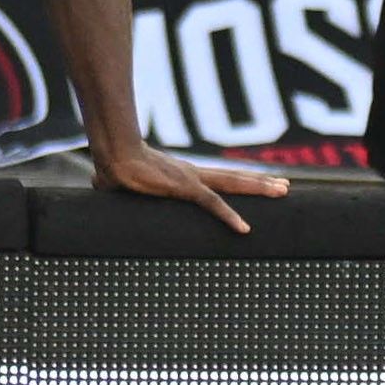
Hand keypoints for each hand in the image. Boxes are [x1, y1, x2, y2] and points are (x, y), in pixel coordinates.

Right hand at [93, 134, 282, 232]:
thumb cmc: (112, 168)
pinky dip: (230, 217)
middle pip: (234, 178)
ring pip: (233, 184)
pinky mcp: (184, 188)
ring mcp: (191, 180)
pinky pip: (213, 204)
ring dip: (259, 189)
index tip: (257, 184)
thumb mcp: (121, 186)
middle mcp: (193, 174)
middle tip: (285, 186)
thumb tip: (98, 186)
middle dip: (261, 183)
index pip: (217, 179)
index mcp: (182, 176)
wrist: (112, 155)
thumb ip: (117, 189)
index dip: (238, 182)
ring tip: (283, 191)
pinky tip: (245, 229)